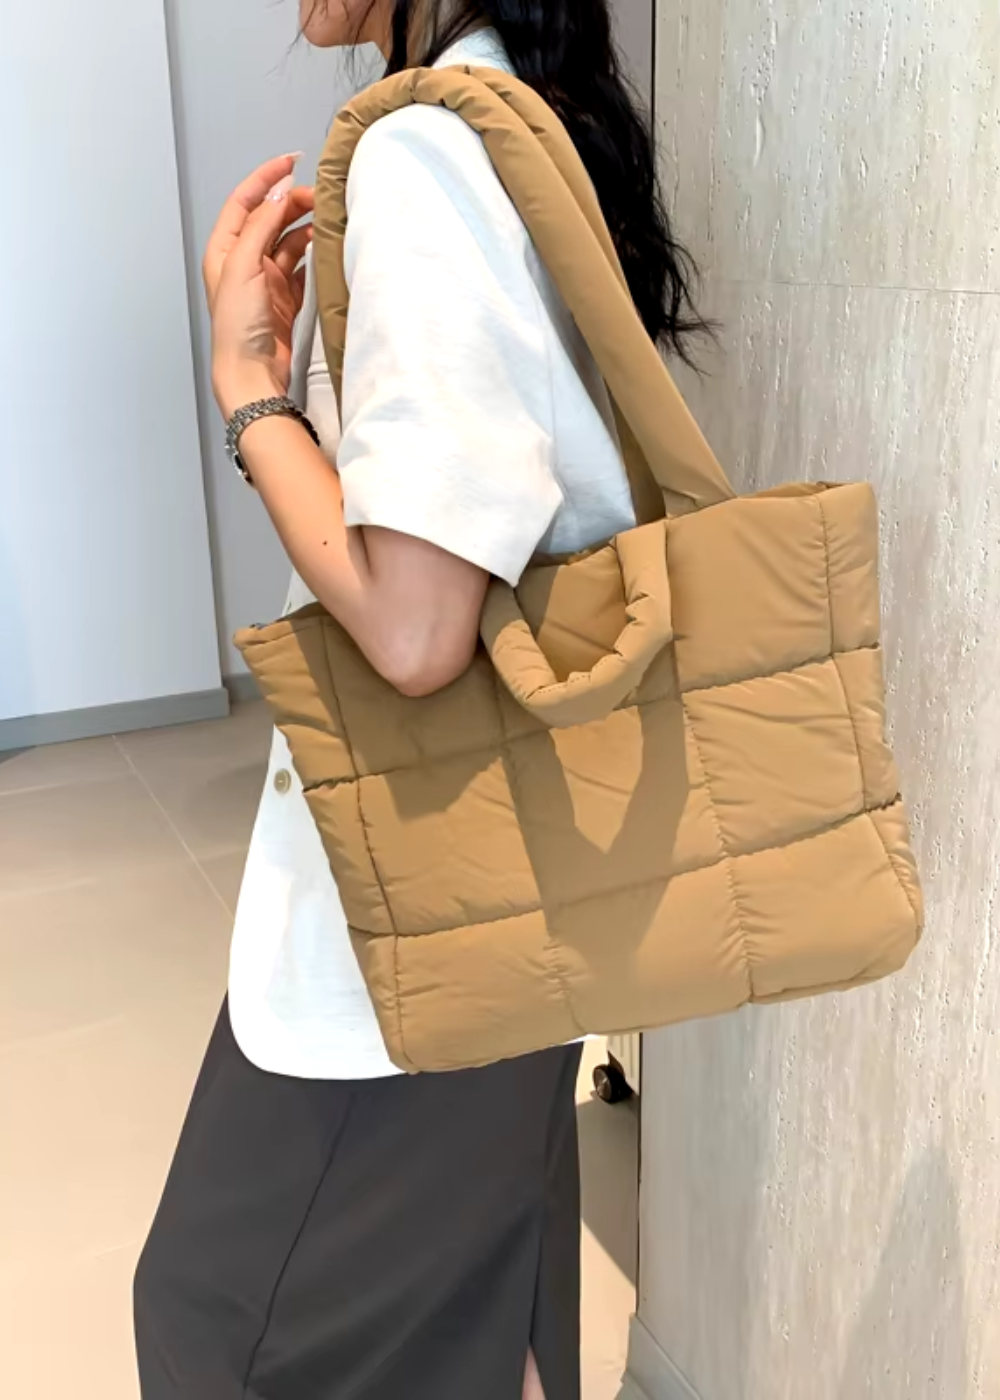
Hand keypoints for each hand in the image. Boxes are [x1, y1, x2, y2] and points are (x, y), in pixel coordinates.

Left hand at [203, 155, 314, 419]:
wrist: (252, 373)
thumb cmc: (239, 325)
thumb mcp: (244, 265)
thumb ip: (261, 226)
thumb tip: (278, 193)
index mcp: (225, 249)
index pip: (245, 201)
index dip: (266, 178)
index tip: (292, 161)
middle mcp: (243, 261)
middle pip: (270, 218)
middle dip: (293, 202)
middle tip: (321, 196)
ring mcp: (266, 280)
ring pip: (289, 241)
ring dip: (307, 227)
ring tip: (329, 219)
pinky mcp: (286, 299)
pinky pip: (303, 268)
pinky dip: (315, 256)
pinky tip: (328, 248)